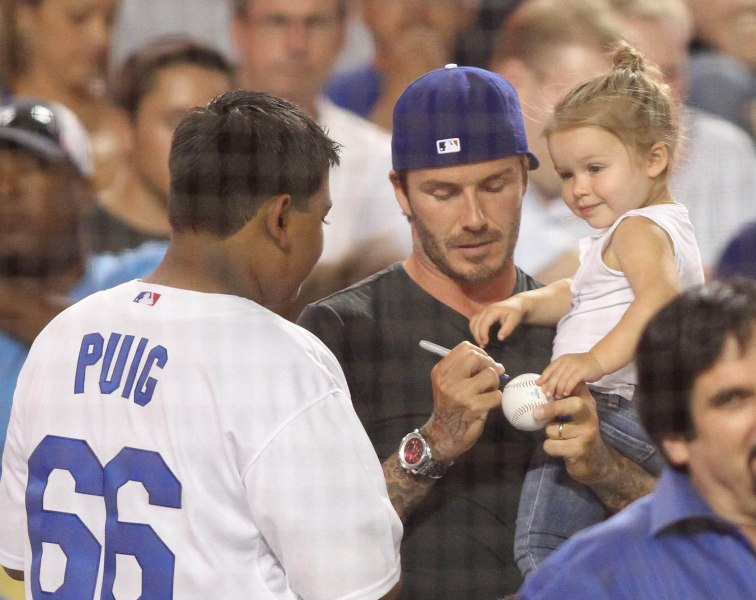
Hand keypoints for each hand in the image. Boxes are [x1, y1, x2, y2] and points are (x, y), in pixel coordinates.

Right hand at [423, 341, 503, 461]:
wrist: (443, 434)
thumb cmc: (450, 407)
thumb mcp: (449, 384)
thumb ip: (469, 370)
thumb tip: (498, 365)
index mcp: (441, 371)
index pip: (465, 348)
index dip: (480, 353)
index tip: (483, 364)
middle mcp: (448, 380)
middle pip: (477, 357)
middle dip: (489, 365)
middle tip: (489, 377)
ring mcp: (461, 394)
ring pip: (490, 375)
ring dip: (494, 383)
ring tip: (487, 392)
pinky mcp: (474, 407)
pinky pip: (496, 395)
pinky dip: (496, 399)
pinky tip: (488, 404)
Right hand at [469, 298, 525, 346]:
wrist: (516, 304)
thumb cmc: (515, 312)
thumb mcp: (514, 320)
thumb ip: (507, 329)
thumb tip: (500, 338)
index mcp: (492, 311)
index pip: (483, 323)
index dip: (482, 334)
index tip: (485, 343)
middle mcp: (485, 310)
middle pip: (475, 323)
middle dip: (477, 335)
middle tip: (483, 345)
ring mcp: (482, 311)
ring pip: (472, 322)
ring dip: (474, 333)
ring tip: (480, 342)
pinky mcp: (482, 313)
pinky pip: (473, 321)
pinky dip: (474, 329)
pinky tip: (479, 336)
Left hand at [533, 383, 656, 511]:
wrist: (595, 462)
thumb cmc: (579, 433)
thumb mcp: (577, 413)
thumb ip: (564, 398)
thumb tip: (540, 384)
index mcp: (588, 403)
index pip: (578, 386)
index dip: (562, 385)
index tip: (545, 389)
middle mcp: (590, 417)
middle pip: (574, 405)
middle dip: (553, 407)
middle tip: (536, 413)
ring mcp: (587, 434)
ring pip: (554, 429)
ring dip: (548, 433)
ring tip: (556, 436)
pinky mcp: (579, 450)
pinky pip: (551, 445)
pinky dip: (549, 447)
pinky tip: (557, 448)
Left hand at [537, 352, 603, 398]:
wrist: (598, 360)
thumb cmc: (582, 366)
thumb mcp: (569, 366)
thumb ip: (560, 372)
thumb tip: (547, 383)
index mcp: (561, 360)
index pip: (549, 369)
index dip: (543, 377)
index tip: (537, 385)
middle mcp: (566, 362)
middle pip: (554, 375)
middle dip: (550, 385)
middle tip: (547, 394)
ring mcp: (573, 366)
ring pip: (562, 379)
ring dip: (559, 389)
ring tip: (557, 396)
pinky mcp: (581, 371)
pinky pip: (572, 381)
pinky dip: (567, 388)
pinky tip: (566, 394)